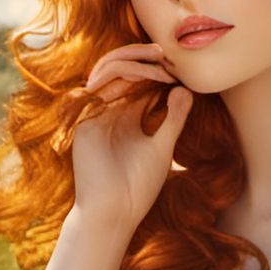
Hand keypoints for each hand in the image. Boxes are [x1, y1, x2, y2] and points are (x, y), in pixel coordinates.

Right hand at [59, 41, 194, 235]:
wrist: (115, 213)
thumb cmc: (138, 187)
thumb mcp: (163, 146)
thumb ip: (174, 119)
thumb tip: (186, 89)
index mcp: (126, 115)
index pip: (137, 79)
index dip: (157, 69)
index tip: (180, 70)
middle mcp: (109, 110)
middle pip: (120, 67)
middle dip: (143, 56)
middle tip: (168, 56)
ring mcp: (95, 112)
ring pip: (109, 69)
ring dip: (136, 61)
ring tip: (161, 64)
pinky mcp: (84, 118)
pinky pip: (100, 83)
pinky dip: (124, 74)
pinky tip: (148, 78)